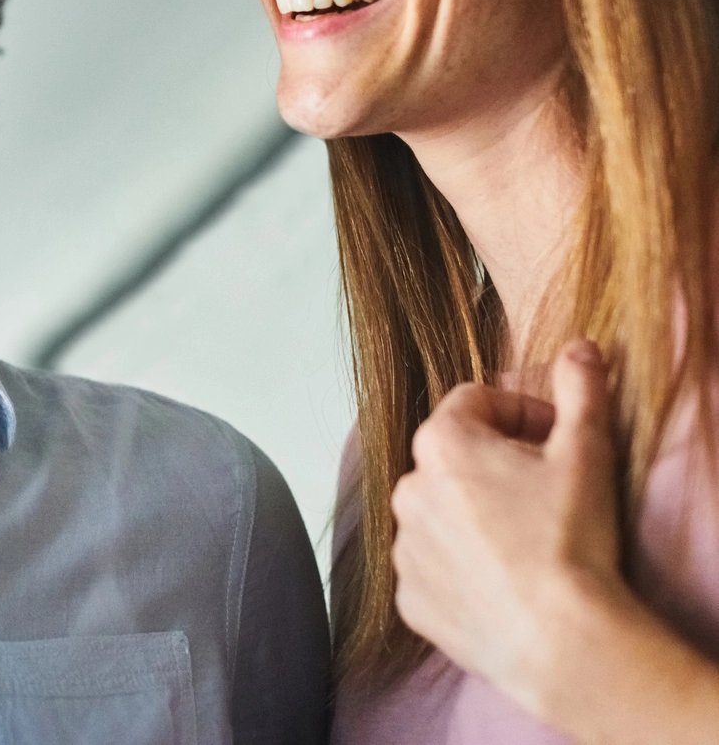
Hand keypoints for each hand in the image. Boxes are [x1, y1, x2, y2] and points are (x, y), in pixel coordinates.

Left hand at [391, 340, 628, 716]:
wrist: (561, 640)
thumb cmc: (570, 540)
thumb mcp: (585, 451)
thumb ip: (579, 389)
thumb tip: (577, 348)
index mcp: (440, 443)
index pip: (474, 401)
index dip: (520, 411)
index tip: (553, 436)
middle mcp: (407, 489)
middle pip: (451, 457)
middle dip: (494, 463)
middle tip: (543, 490)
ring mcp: (403, 547)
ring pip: (438, 513)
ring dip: (471, 515)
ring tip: (524, 541)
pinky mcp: (410, 598)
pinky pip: (432, 568)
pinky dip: (459, 567)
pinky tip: (502, 581)